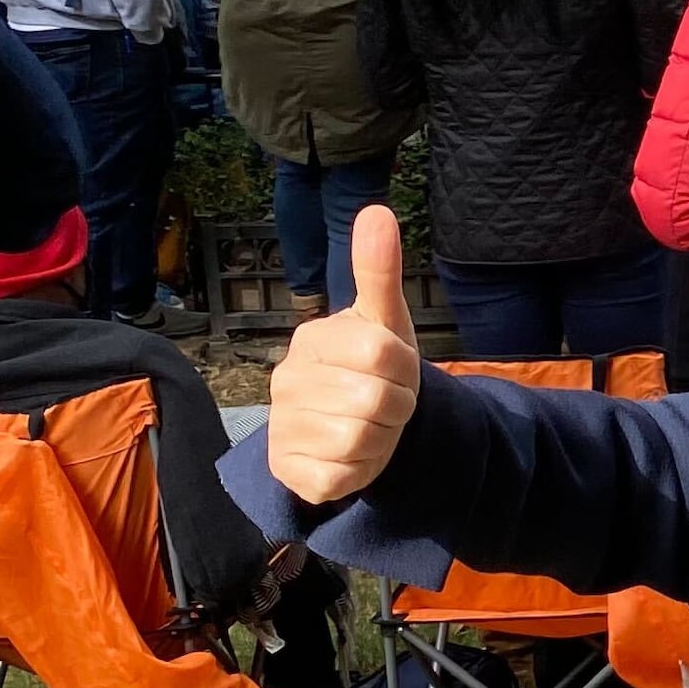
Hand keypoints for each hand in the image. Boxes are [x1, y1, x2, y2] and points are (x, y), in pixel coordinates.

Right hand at [265, 205, 418, 506]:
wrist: (354, 428)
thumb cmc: (371, 368)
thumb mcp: (383, 320)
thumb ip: (378, 270)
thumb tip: (377, 211)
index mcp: (312, 339)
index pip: (384, 353)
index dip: (406, 369)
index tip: (396, 372)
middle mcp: (287, 380)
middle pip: (378, 400)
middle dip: (397, 407)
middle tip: (385, 404)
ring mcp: (281, 426)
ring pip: (361, 439)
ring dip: (382, 439)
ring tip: (370, 428)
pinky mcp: (287, 470)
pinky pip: (342, 476)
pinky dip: (360, 470)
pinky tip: (350, 456)